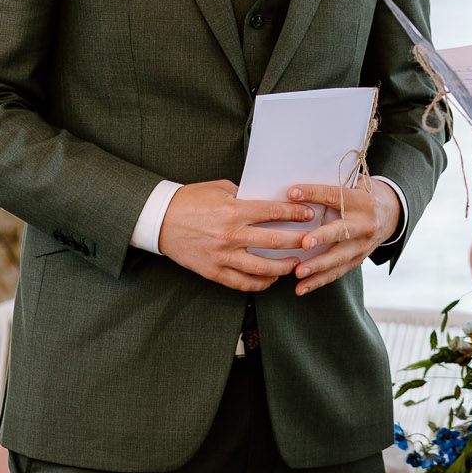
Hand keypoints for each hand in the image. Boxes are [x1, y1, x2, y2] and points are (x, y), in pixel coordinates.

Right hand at [159, 180, 312, 292]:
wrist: (159, 219)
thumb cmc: (189, 200)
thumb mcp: (219, 188)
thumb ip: (244, 195)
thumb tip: (267, 201)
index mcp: (234, 211)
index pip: (274, 213)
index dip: (296, 214)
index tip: (310, 215)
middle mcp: (231, 235)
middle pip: (275, 242)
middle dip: (299, 242)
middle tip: (312, 242)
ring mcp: (222, 256)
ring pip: (263, 269)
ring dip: (284, 268)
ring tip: (296, 264)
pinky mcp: (213, 271)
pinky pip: (242, 283)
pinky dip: (260, 283)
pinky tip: (270, 280)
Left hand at [284, 181, 399, 296]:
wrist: (393, 214)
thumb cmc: (364, 195)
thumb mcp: (357, 183)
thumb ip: (335, 184)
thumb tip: (299, 185)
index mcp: (361, 201)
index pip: (335, 196)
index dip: (313, 193)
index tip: (292, 193)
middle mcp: (364, 224)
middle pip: (342, 231)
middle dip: (323, 238)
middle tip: (305, 243)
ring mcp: (362, 245)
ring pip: (339, 258)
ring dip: (318, 266)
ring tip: (298, 272)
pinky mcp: (358, 259)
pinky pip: (337, 272)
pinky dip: (319, 281)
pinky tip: (301, 287)